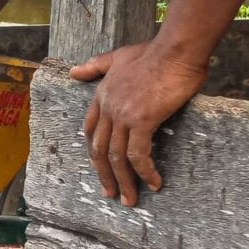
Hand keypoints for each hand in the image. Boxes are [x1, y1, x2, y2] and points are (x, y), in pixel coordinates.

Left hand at [70, 42, 207, 206]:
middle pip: (99, 149)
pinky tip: (154, 183)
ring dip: (124, 181)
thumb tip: (73, 71)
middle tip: (111, 194)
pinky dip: (145, 172)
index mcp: (102, 94)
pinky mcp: (142, 120)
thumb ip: (96, 66)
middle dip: (104, 174)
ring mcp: (123, 115)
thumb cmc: (154, 52)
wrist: (175, 50)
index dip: (94, 151)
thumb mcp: (119, 56)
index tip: (101, 168)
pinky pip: (139, 154)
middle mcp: (108, 107)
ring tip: (130, 199)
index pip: (90, 129)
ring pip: (117, 156)